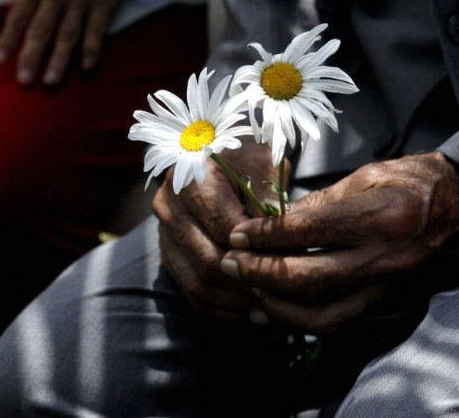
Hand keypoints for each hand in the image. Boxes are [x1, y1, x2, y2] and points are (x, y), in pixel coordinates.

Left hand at [0, 0, 142, 85]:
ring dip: (59, 60)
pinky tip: (87, 66)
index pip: (19, 15)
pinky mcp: (104, 1)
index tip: (0, 61)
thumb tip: (7, 7)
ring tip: (51, 81)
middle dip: (31, 56)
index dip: (8, 39)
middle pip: (41, 29)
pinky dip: (92, 48)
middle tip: (25, 81)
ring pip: (67, 34)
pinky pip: (96, 29)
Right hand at [153, 137, 288, 321]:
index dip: (260, 253)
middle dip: (250, 284)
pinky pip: (191, 292)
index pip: (226, 231)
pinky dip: (220, 309)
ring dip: (235, 304)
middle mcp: (169, 208)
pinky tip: (250, 313)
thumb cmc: (244, 149)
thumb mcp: (262, 163)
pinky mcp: (170, 253)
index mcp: (190, 180)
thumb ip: (270, 201)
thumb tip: (286, 247)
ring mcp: (164, 234)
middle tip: (285, 297)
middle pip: (209, 262)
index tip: (293, 266)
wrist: (212, 144)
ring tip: (270, 311)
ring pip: (197, 284)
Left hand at [221, 152, 458, 333]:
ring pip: (321, 314)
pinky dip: (301, 320)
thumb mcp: (369, 174)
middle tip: (229, 263)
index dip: (264, 235)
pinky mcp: (388, 299)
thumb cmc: (417, 181)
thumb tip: (276, 223)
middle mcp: (385, 257)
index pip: (306, 230)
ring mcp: (389, 284)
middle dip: (259, 272)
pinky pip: (338, 321)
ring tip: (247, 288)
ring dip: (276, 305)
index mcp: (380, 215)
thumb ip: (321, 201)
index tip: (237, 233)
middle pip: (307, 278)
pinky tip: (275, 309)